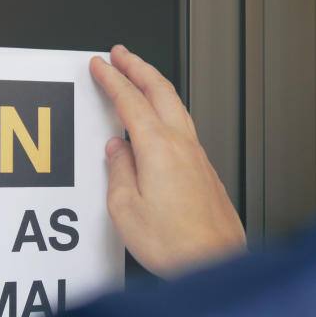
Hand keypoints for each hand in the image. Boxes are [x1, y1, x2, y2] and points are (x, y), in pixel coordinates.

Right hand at [90, 44, 245, 277]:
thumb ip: (119, 172)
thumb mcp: (126, 209)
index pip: (130, 100)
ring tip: (140, 76)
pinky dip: (168, 108)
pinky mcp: (206, 171)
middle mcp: (183, 145)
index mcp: (158, 148)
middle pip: (160, 90)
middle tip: (120, 53)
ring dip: (155, 84)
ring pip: (177, 105)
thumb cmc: (176, 244)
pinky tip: (161, 120)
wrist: (215, 263)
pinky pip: (184, 125)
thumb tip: (116, 151)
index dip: (112, 78)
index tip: (100, 64)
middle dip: (138, 66)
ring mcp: (198, 156)